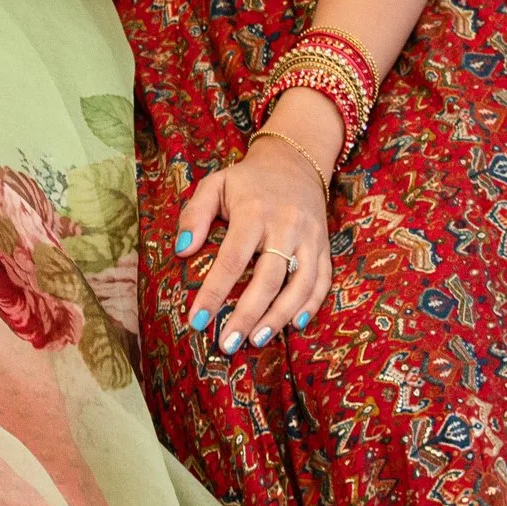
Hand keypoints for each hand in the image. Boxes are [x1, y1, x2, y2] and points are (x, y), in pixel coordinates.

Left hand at [172, 119, 335, 353]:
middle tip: (227, 343)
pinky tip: (293, 325)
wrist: (294, 162)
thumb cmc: (246, 180)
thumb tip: (181, 251)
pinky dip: (310, 305)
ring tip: (255, 340)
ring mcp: (310, 238)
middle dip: (247, 315)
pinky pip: (323, 281)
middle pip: (268, 279)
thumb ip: (194, 215)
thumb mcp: (214, 185)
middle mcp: (285, 226)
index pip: (232, 259)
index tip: (197, 319)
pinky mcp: (325, 246)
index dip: (215, 292)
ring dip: (279, 317)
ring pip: (300, 285)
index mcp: (253, 211)